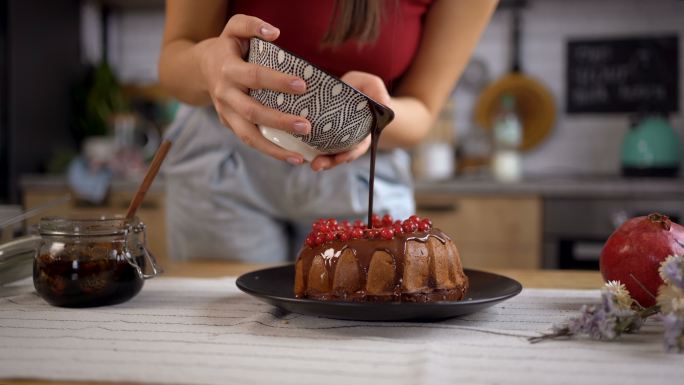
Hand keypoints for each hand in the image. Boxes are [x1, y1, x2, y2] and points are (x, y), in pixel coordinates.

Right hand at [200, 14, 310, 164]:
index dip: (276, 81)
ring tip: (299, 158)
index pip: (254, 76)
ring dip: (274, 148)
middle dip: (279, 120)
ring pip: (248, 135)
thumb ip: (252, 25)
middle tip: (306, 126)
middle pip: (252, 111)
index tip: (302, 85)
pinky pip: (249, 141)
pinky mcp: (229, 124)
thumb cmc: (228, 46)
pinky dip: (270, 151)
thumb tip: (275, 33)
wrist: (200, 68)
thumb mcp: (234, 27)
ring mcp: (225, 113)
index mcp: (227, 69)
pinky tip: (291, 157)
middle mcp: (225, 93)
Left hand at [310, 71, 391, 171]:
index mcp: (363, 130)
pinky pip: (313, 147)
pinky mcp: (319, 134)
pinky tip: (300, 155)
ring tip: (310, 164)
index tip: (342, 158)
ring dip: (319, 161)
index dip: (351, 153)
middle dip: (330, 161)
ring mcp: (333, 138)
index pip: (358, 146)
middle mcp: (348, 138)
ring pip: (327, 154)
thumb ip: (378, 92)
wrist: (345, 88)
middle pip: (341, 154)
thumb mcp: (371, 84)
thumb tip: (385, 104)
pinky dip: (307, 152)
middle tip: (317, 165)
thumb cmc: (360, 86)